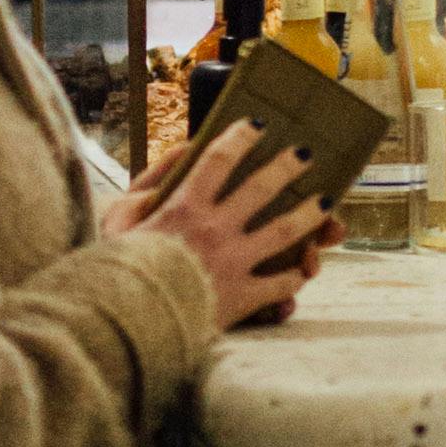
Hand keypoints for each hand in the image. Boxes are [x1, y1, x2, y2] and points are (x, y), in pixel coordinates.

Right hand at [114, 125, 329, 335]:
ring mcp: (233, 263)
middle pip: (262, 188)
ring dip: (310, 216)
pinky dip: (293, 278)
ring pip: (284, 232)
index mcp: (184, 207)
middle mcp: (215, 229)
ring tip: (327, 205)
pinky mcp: (242, 297)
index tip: (257, 125)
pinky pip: (280, 284)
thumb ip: (148, 184)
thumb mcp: (119, 219)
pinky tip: (301, 272)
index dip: (240, 137)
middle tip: (305, 155)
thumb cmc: (118, 270)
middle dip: (288, 167)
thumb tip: (180, 153)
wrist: (126, 321)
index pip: (218, 159)